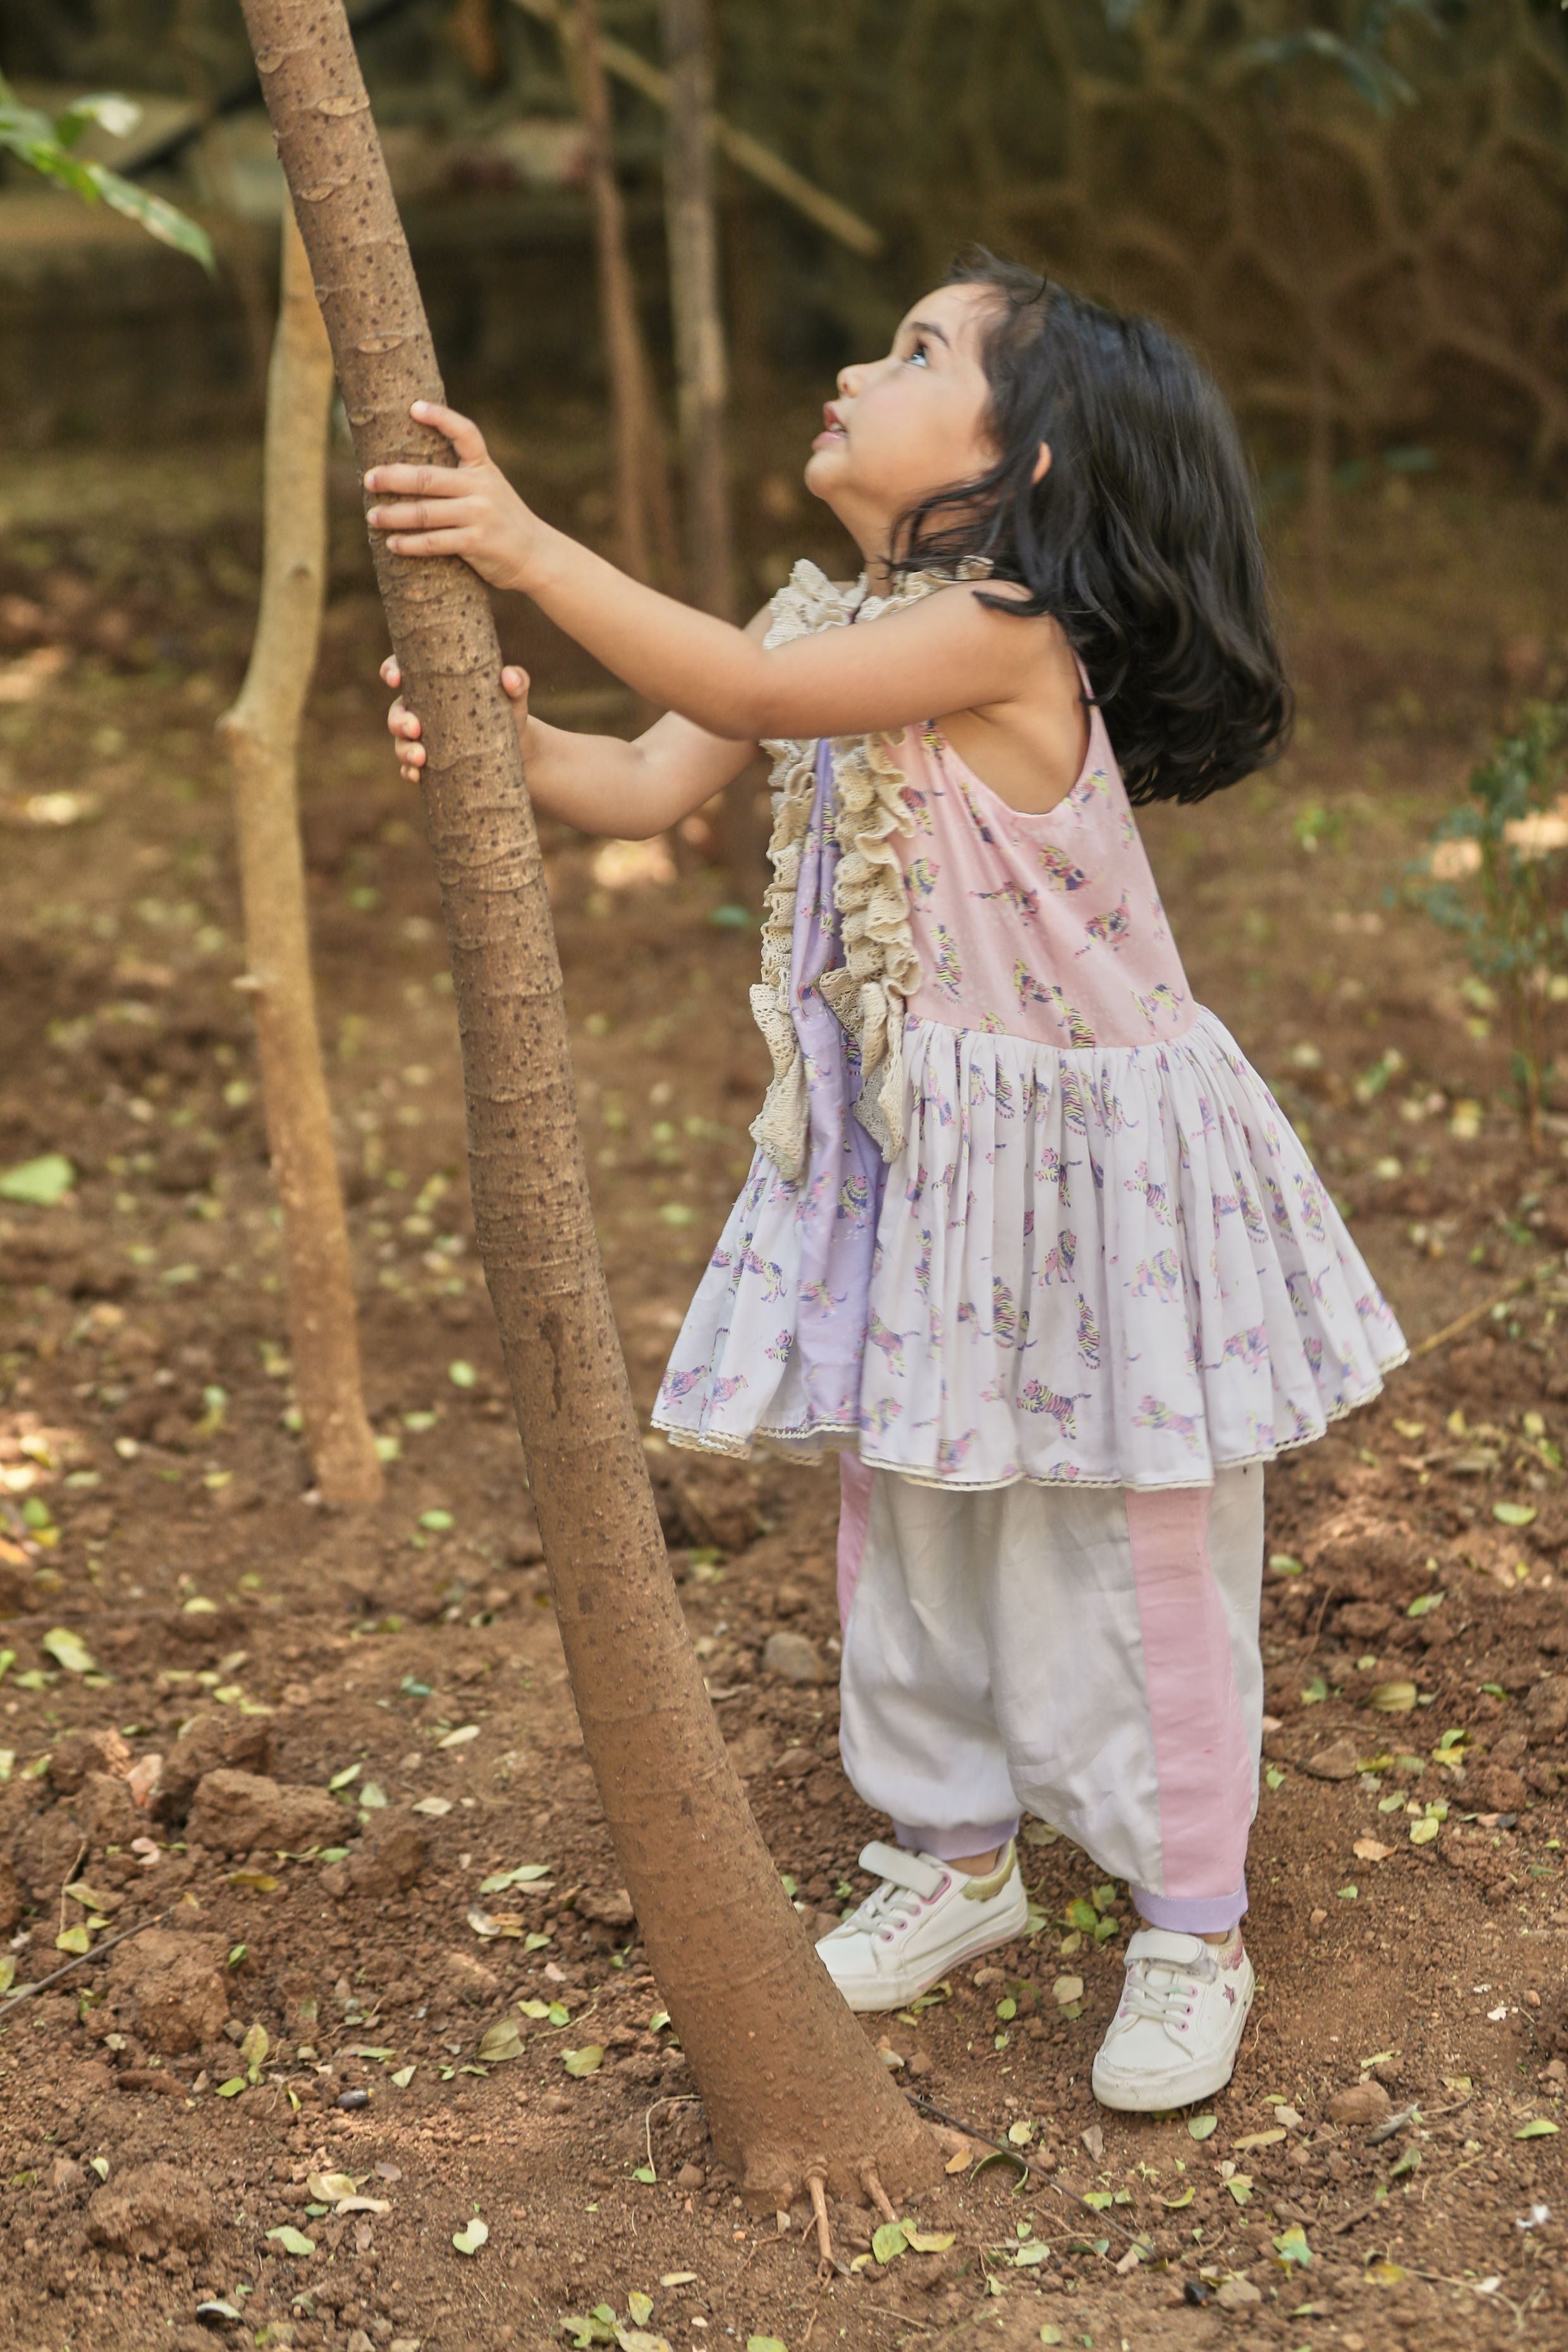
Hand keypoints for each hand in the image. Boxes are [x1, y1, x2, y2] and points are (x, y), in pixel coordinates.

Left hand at [365, 402, 544, 592]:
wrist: (536, 555)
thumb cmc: (502, 521)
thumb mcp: (490, 489)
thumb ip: (462, 478)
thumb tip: (410, 473)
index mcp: (483, 468)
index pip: (465, 433)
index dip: (441, 417)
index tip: (414, 407)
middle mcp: (481, 488)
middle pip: (428, 478)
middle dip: (393, 478)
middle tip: (369, 479)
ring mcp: (479, 515)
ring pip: (425, 512)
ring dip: (394, 515)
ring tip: (373, 516)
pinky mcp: (476, 542)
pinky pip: (434, 542)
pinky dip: (410, 544)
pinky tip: (392, 544)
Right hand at [382, 653, 530, 783]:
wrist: (515, 749)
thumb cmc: (507, 712)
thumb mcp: (514, 697)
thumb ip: (516, 682)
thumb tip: (509, 677)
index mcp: (433, 685)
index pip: (405, 671)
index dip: (392, 671)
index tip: (395, 679)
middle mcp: (422, 711)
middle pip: (397, 711)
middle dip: (399, 721)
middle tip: (414, 729)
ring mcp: (423, 739)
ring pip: (401, 742)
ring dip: (404, 750)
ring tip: (420, 759)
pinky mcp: (429, 764)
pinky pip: (409, 768)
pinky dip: (409, 771)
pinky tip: (416, 776)